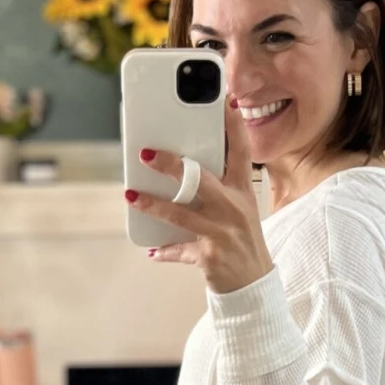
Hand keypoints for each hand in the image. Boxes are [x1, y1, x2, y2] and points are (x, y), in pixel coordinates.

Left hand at [126, 96, 272, 294]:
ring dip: (153, 205)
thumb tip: (182, 165)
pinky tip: (151, 249)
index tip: (226, 100)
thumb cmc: (240, 240)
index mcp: (242, 192)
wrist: (253, 284)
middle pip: (200, 180)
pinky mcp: (209, 256)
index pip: (241, 151)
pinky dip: (164, 250)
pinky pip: (180, 250)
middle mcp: (233, 209)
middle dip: (172, 166)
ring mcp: (221, 233)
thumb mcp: (239, 209)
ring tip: (131, 195)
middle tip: (146, 154)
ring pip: (180, 215)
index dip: (234, 125)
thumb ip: (218, 186)